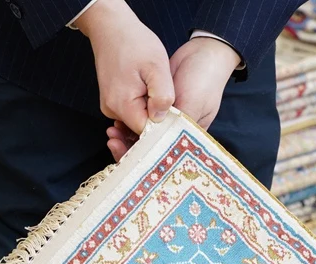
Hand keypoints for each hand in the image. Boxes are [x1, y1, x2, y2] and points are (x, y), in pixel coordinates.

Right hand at [76, 0, 173, 150]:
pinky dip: (140, 105)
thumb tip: (162, 118)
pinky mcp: (111, 102)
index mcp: (123, 106)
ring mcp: (110, 107)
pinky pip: (130, 112)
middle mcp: (112, 111)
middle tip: (166, 102)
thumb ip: (162, 95)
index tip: (173, 117)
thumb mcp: (157, 66)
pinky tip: (145, 91)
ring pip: (136, 121)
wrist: (111, 27)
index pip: (147, 133)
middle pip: (140, 130)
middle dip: (156, 121)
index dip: (162, 128)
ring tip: (153, 90)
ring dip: (148, 112)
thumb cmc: (135, 42)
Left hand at [105, 34, 240, 161]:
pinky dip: (128, 124)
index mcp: (186, 139)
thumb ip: (172, 121)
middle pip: (150, 150)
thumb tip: (150, 138)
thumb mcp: (191, 103)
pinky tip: (116, 125)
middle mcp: (174, 134)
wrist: (204, 54)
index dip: (145, 158)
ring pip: (142, 137)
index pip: (163, 157)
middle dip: (130, 149)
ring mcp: (165, 122)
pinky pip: (140, 121)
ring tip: (112, 134)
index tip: (128, 153)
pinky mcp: (156, 110)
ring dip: (126, 137)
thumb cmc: (204, 80)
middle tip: (113, 143)